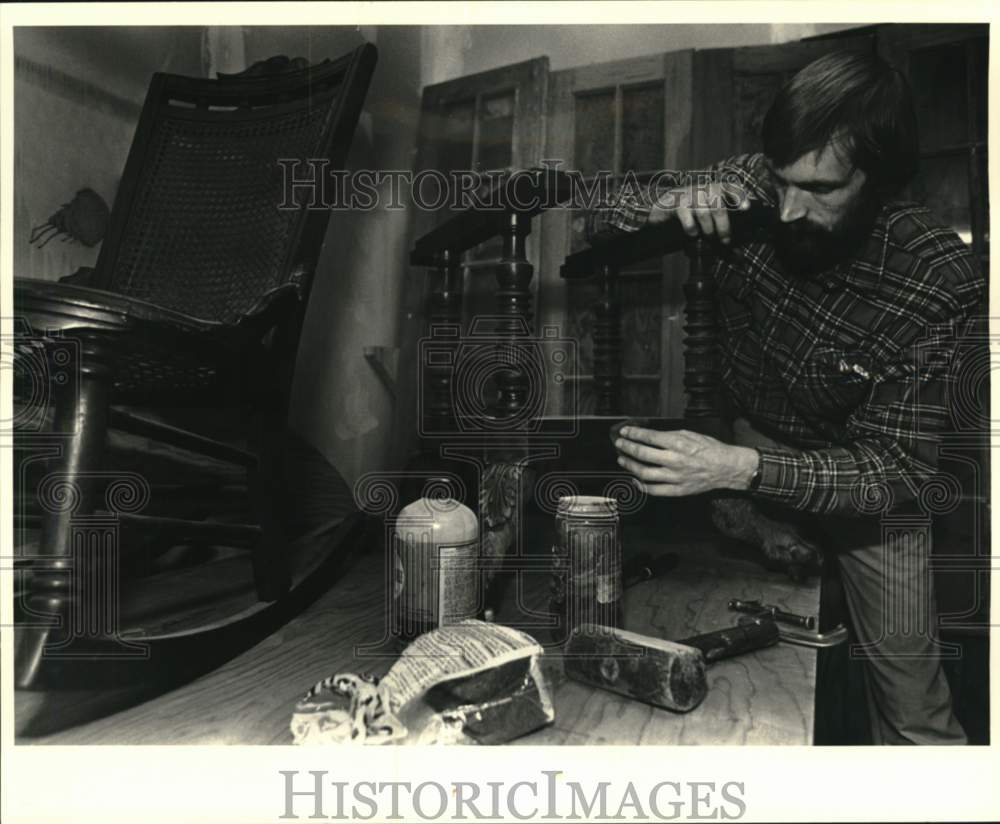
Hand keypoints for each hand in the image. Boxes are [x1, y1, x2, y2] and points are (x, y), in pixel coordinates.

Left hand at [614, 426, 759, 496]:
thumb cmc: (710, 449)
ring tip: (622, 460)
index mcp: (678, 444)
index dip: (634, 433)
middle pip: (642, 454)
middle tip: (619, 444)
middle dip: (627, 448)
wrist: (726, 467)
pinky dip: (642, 486)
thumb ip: (670, 436)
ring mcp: (675, 477)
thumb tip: (651, 436)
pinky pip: (655, 490)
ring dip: (630, 466)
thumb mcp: (691, 434)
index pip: (649, 437)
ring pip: (645, 473)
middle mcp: (674, 460)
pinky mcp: (678, 490)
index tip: (625, 431)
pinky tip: (635, 480)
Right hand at [647, 179, 751, 244]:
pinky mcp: (675, 203)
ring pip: (703, 210)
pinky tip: (692, 234)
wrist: (662, 212)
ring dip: (707, 227)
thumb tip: (738, 258)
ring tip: (708, 237)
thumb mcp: (707, 225)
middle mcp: (703, 189)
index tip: (746, 208)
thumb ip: (721, 238)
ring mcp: (689, 194)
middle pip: (718, 205)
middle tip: (725, 240)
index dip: (739, 196)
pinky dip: (690, 226)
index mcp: (715, 191)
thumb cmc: (690, 219)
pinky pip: (685, 213)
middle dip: (723, 225)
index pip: (730, 187)